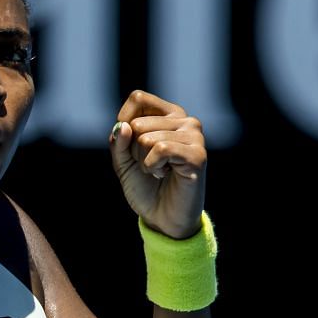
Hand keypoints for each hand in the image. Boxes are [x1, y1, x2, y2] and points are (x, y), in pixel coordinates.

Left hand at [109, 90, 208, 238]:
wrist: (163, 218)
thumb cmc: (146, 187)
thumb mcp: (123, 161)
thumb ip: (118, 141)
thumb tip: (123, 126)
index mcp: (170, 115)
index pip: (138, 98)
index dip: (124, 121)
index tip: (130, 145)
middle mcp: (186, 120)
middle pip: (138, 123)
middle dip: (133, 150)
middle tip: (150, 165)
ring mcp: (195, 136)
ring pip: (147, 138)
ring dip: (143, 162)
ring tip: (159, 171)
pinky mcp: (198, 155)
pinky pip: (160, 149)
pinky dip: (152, 167)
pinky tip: (165, 174)